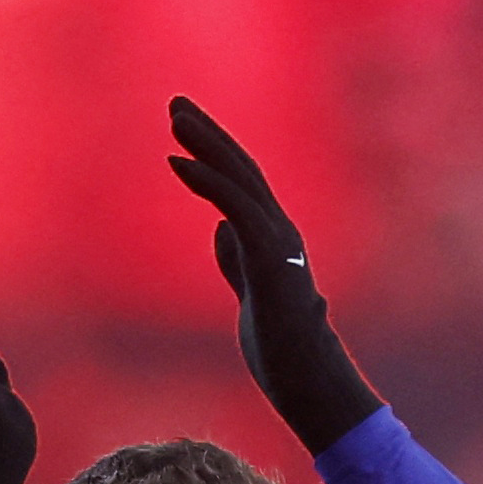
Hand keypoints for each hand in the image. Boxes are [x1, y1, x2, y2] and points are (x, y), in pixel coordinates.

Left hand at [165, 96, 383, 454]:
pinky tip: (179, 162)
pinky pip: (237, 208)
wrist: (308, 379)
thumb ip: (237, 258)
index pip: (245, 185)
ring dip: (206, 145)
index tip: (186, 127)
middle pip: (243, 170)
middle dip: (209, 134)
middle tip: (176, 104)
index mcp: (275, 241)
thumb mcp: (251, 291)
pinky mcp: (270, 259)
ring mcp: (279, 244)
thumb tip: (221, 228)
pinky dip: (208, 181)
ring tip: (174, 119)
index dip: (216, 152)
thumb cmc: (281, 346)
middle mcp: (281, 233)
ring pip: (241, 180)